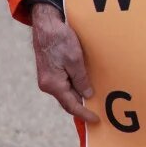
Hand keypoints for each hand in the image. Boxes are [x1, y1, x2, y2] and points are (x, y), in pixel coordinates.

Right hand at [30, 3, 96, 123]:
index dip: (84, 114)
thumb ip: (81, 79)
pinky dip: (75, 88)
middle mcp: (48, 84)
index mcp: (53, 84)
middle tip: (98, 115)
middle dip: (82, 108)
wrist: (47, 26)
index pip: (70, 105)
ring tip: (95, 103)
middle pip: (68, 100)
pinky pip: (65, 84)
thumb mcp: (75, 60)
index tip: (95, 120)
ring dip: (79, 97)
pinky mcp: (51, 72)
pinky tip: (85, 88)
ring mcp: (48, 78)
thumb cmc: (60, 40)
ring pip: (66, 92)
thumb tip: (87, 95)